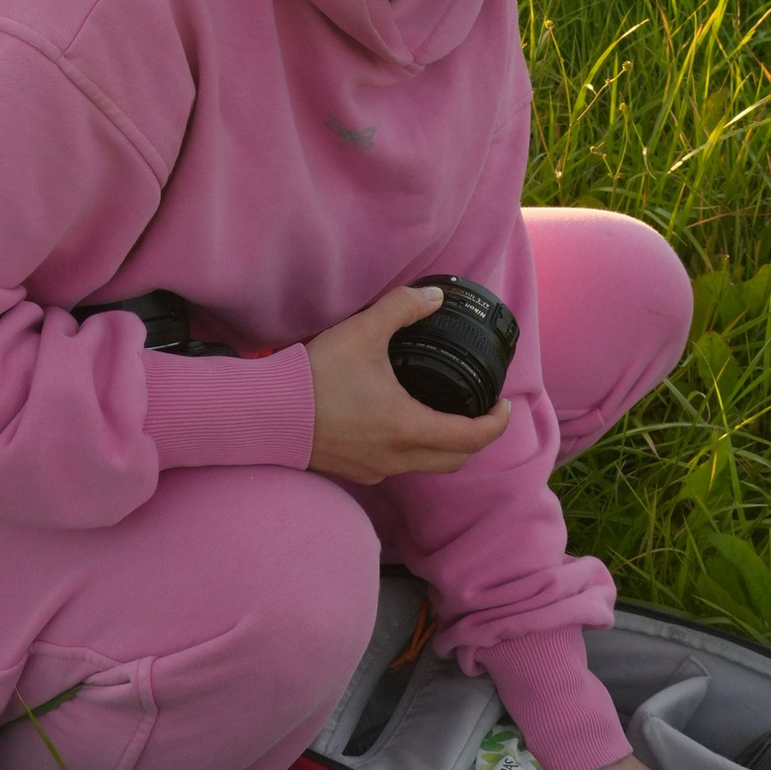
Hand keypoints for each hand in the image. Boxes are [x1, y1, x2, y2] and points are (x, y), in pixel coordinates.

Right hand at [306, 284, 512, 487]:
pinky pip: (396, 468)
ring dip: (443, 446)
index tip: (504, 405)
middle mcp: (397, 457)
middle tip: (480, 412)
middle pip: (455, 460)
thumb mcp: (363, 331)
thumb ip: (403, 307)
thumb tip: (434, 297)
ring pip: (425, 467)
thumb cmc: (315, 376)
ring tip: (443, 414)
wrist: (266, 413)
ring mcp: (375, 470)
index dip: (497, 423)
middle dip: (475, 438)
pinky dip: (411, 451)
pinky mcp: (355, 472)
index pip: (473, 438)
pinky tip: (399, 424)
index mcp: (409, 427)